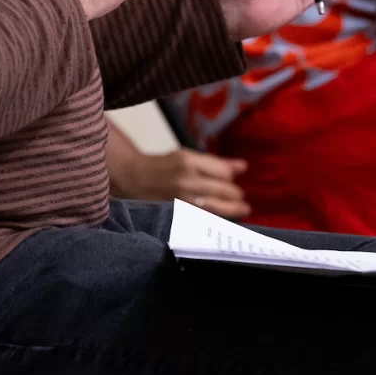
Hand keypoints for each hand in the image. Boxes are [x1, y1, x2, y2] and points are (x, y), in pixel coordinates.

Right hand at [111, 148, 251, 217]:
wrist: (133, 179)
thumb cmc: (162, 166)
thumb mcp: (186, 156)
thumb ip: (214, 163)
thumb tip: (242, 167)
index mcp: (189, 162)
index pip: (224, 173)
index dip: (232, 176)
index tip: (235, 179)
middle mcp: (188, 181)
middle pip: (224, 191)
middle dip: (235, 195)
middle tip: (241, 198)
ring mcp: (183, 200)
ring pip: (218, 207)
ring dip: (232, 208)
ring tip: (241, 208)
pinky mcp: (179, 214)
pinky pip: (205, 218)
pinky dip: (216, 217)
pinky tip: (223, 218)